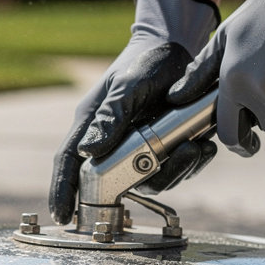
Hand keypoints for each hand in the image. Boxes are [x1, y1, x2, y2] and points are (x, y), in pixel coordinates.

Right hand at [48, 0, 218, 224]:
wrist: (178, 48)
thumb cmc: (145, 61)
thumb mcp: (127, 85)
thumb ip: (110, 117)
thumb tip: (88, 151)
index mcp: (91, 125)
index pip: (69, 163)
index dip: (62, 191)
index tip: (61, 217)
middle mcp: (111, 141)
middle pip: (116, 180)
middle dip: (142, 181)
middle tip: (163, 164)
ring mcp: (137, 148)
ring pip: (149, 179)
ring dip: (174, 170)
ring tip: (193, 147)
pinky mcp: (161, 148)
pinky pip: (172, 169)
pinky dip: (190, 162)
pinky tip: (203, 145)